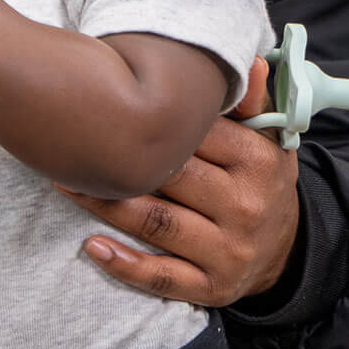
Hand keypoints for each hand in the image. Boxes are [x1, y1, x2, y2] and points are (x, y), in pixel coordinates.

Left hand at [58, 57, 300, 305]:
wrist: (285, 251)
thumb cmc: (257, 179)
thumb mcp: (267, 137)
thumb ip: (250, 100)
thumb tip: (254, 60)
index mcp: (258, 161)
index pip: (193, 135)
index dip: (145, 120)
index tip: (102, 104)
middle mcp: (246, 207)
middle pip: (168, 177)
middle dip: (116, 160)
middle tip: (68, 141)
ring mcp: (229, 251)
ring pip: (156, 223)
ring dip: (104, 204)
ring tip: (63, 182)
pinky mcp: (212, 288)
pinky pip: (163, 279)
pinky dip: (125, 266)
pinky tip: (91, 246)